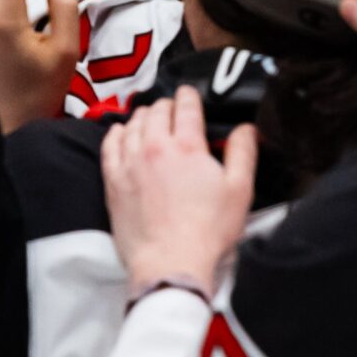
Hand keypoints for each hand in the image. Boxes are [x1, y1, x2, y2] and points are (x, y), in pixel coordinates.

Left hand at [102, 89, 257, 292]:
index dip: (189, 96)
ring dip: (143, 116)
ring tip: (149, 117)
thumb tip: (246, 128)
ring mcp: (130, 163)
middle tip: (173, 110)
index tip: (189, 94)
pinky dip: (116, 133)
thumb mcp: (240, 191)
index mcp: (187, 146)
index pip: (185, 106)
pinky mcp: (113, 182)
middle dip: (167, 105)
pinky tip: (120, 132)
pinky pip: (109, 145)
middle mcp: (155, 147)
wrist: (171, 263)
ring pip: (132, 124)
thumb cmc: (208, 231)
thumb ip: (243, 153)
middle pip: (156, 111)